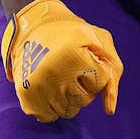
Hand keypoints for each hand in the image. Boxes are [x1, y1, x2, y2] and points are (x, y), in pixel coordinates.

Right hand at [0, 0, 122, 121]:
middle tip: (71, 67)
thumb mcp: (98, 38)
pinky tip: (49, 88)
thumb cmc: (69, 31)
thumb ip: (113, 70)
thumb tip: (109, 109)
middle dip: (83, 85)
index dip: (95, 68)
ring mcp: (39, 87)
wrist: (31, 23)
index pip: (100, 82)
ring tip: (59, 77)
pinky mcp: (26, 95)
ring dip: (68, 97)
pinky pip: (47, 116)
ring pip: (68, 110)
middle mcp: (55, 75)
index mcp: (74, 57)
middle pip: (85, 100)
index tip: (83, 57)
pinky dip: (51, 106)